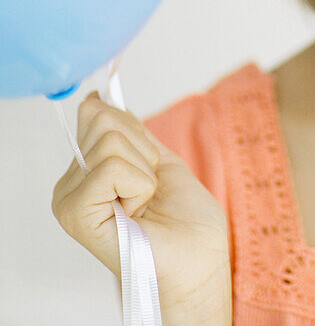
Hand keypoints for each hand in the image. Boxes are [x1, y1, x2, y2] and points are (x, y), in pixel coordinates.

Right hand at [52, 92, 231, 323]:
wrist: (199, 259)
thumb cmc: (185, 220)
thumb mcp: (157, 158)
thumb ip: (127, 132)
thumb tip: (98, 99)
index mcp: (87, 170)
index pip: (96, 112)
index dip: (134, 131)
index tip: (147, 164)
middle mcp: (70, 184)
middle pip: (103, 120)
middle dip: (143, 149)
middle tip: (149, 188)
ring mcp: (69, 200)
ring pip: (110, 142)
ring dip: (144, 169)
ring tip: (145, 202)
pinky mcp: (76, 215)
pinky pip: (111, 167)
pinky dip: (139, 184)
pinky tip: (138, 211)